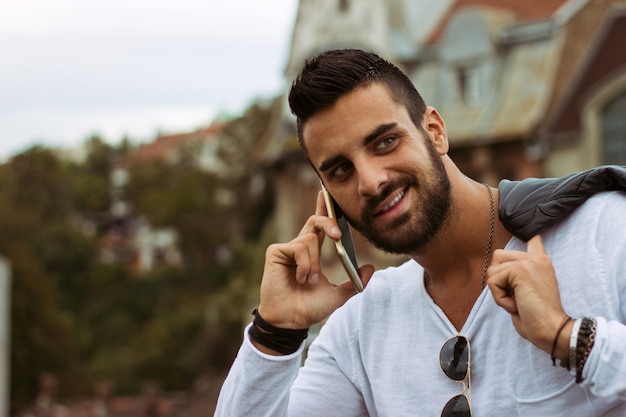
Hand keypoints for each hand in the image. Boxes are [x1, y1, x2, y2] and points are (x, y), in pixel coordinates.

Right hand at [257, 191, 373, 329]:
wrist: (291, 321)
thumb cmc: (309, 308)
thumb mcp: (337, 295)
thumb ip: (355, 282)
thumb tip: (371, 268)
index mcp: (312, 252)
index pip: (319, 225)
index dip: (323, 208)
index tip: (327, 192)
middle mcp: (299, 246)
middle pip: (315, 220)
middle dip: (328, 221)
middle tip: (338, 235)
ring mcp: (287, 248)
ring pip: (310, 239)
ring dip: (315, 263)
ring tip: (310, 281)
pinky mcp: (276, 252)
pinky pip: (299, 247)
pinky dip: (305, 265)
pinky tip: (300, 278)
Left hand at [486, 235, 567, 353]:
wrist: (551, 329)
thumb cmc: (537, 317)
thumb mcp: (527, 291)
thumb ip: (517, 276)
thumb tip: (497, 268)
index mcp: (541, 262)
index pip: (534, 240)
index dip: (528, 237)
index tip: (531, 233)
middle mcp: (537, 258)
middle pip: (498, 256)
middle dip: (498, 279)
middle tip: (517, 297)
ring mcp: (529, 262)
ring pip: (492, 271)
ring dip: (499, 292)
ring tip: (518, 302)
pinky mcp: (520, 270)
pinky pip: (492, 282)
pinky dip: (499, 298)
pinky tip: (516, 305)